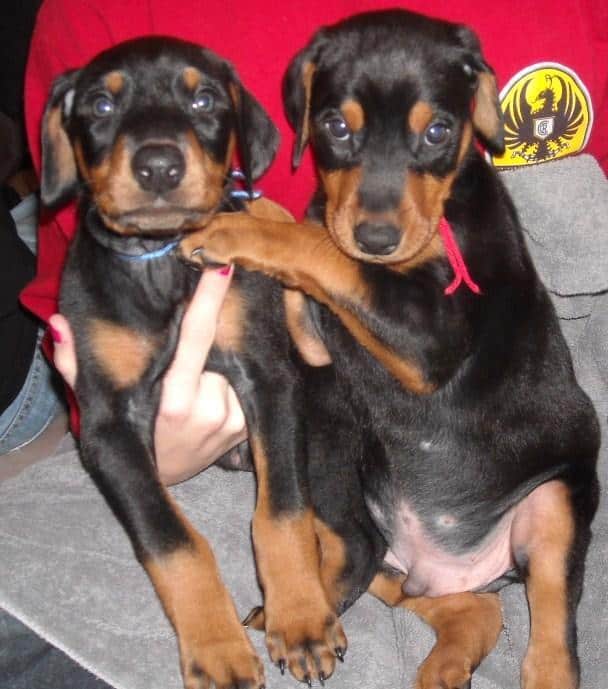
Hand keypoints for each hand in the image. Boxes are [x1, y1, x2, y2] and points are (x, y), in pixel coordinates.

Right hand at [49, 264, 246, 484]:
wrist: (164, 476)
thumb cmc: (133, 431)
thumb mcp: (102, 404)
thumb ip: (75, 366)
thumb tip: (59, 324)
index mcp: (172, 402)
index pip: (196, 339)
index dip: (209, 300)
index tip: (222, 267)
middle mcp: (209, 410)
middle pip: (220, 348)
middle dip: (216, 326)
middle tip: (211, 309)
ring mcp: (233, 420)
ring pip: (236, 364)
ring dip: (224, 355)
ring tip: (205, 367)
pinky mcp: (246, 425)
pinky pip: (246, 383)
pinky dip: (234, 375)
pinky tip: (219, 381)